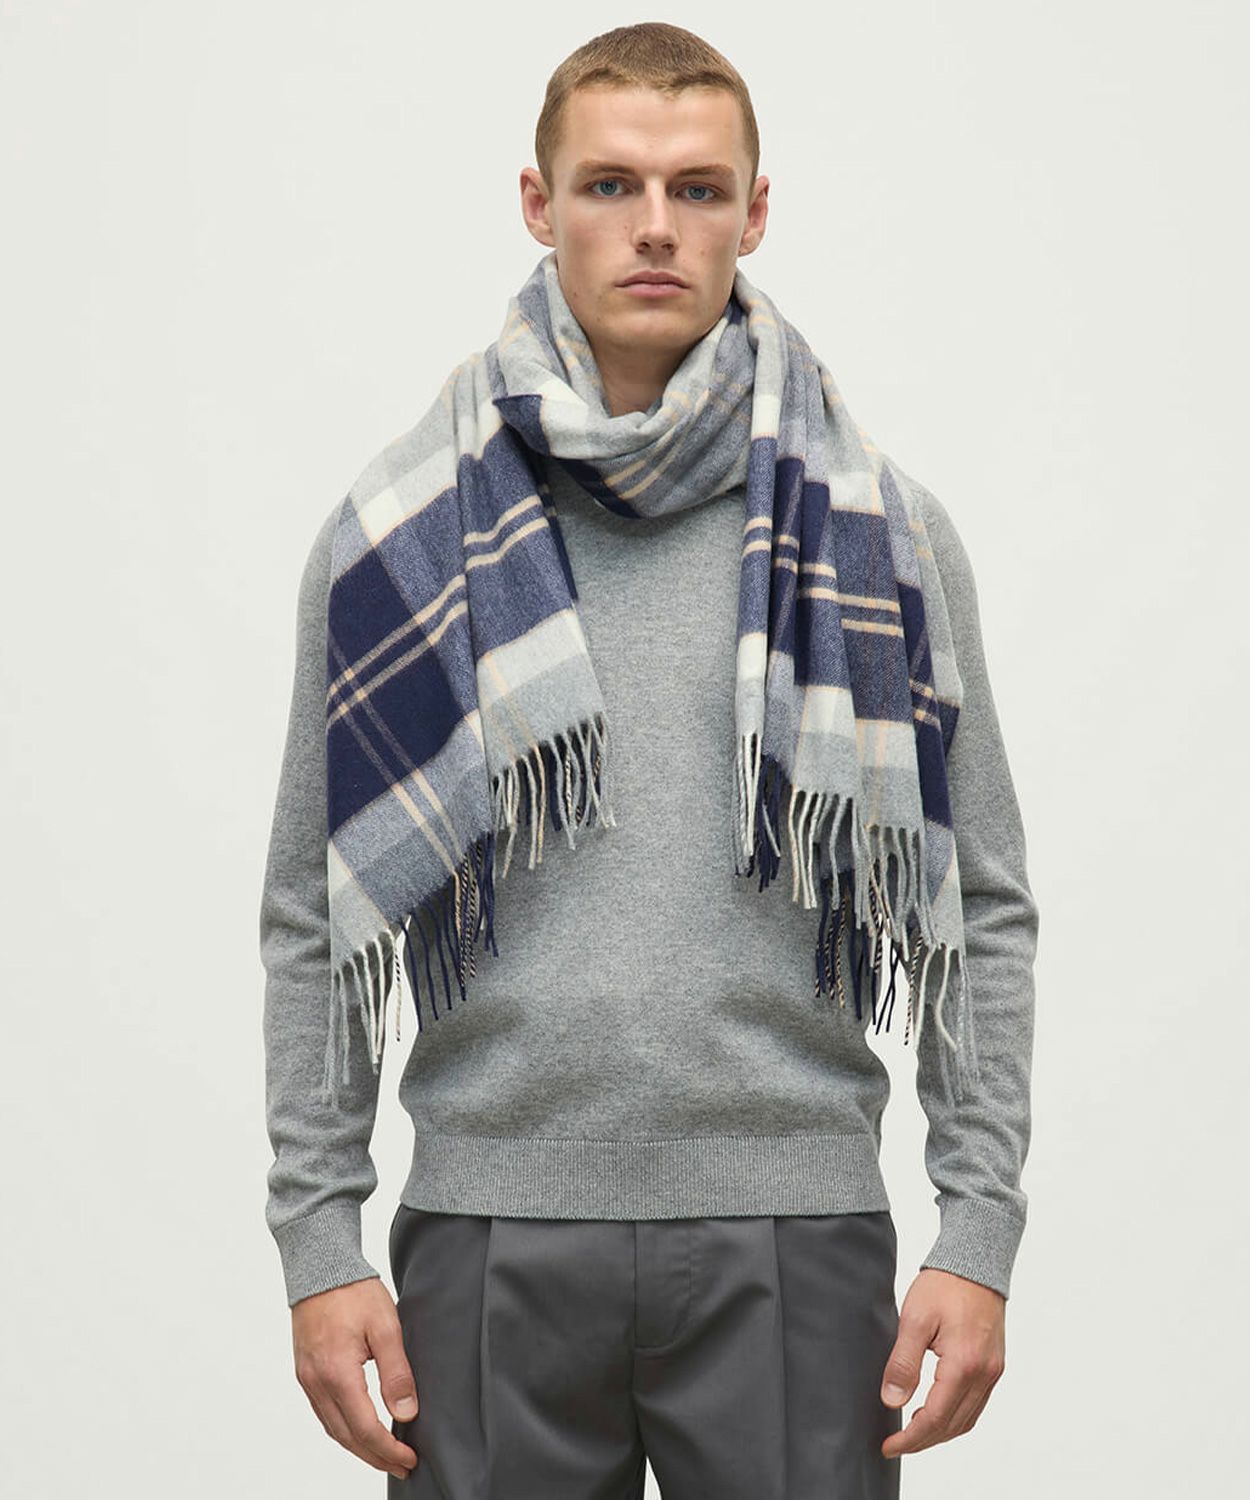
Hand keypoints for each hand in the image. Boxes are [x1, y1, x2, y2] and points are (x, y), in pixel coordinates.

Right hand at [291, 1275, 419, 1481]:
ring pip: (332, 1428)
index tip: (410, 1458)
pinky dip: (343, 1429)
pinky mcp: (305, 1372)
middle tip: (402, 1465)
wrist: (320, 1267)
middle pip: (346, 1437)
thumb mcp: (386, 1326)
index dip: (388, 1449)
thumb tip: (407, 1413)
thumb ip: (397, 1372)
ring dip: (358, 1447)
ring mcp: (307, 1379)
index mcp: (337, 1374)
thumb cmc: (353, 1291)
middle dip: (375, 1457)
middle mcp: (316, 1383)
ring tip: (384, 1454)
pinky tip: (359, 1429)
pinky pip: (323, 1413)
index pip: (365, 1428)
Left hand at [879, 1267, 1005, 1457]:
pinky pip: (977, 1405)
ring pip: (967, 1419)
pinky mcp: (995, 1365)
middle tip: (896, 1444)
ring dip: (940, 1432)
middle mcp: (984, 1374)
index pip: (935, 1418)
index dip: (910, 1438)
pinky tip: (936, 1411)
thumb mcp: (914, 1319)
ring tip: (912, 1432)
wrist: (975, 1262)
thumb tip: (891, 1401)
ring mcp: (993, 1371)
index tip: (888, 1446)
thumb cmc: (944, 1284)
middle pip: (953, 1425)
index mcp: (963, 1365)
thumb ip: (903, 1363)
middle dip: (923, 1441)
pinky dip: (956, 1417)